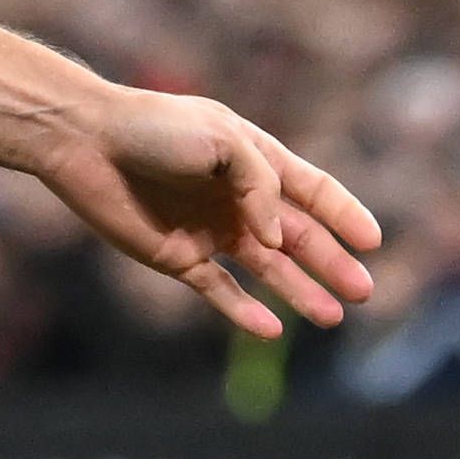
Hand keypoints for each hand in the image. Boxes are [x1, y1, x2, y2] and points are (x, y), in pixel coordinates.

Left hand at [28, 90, 384, 339]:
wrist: (86, 143)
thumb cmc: (155, 129)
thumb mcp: (223, 141)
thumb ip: (261, 185)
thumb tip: (276, 239)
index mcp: (255, 160)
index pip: (313, 191)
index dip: (345, 215)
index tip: (374, 242)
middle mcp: (238, 199)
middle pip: (298, 237)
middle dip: (332, 263)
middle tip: (363, 292)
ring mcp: (210, 230)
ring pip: (267, 270)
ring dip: (300, 291)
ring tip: (331, 317)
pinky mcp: (178, 257)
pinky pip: (220, 290)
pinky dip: (245, 311)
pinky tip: (272, 329)